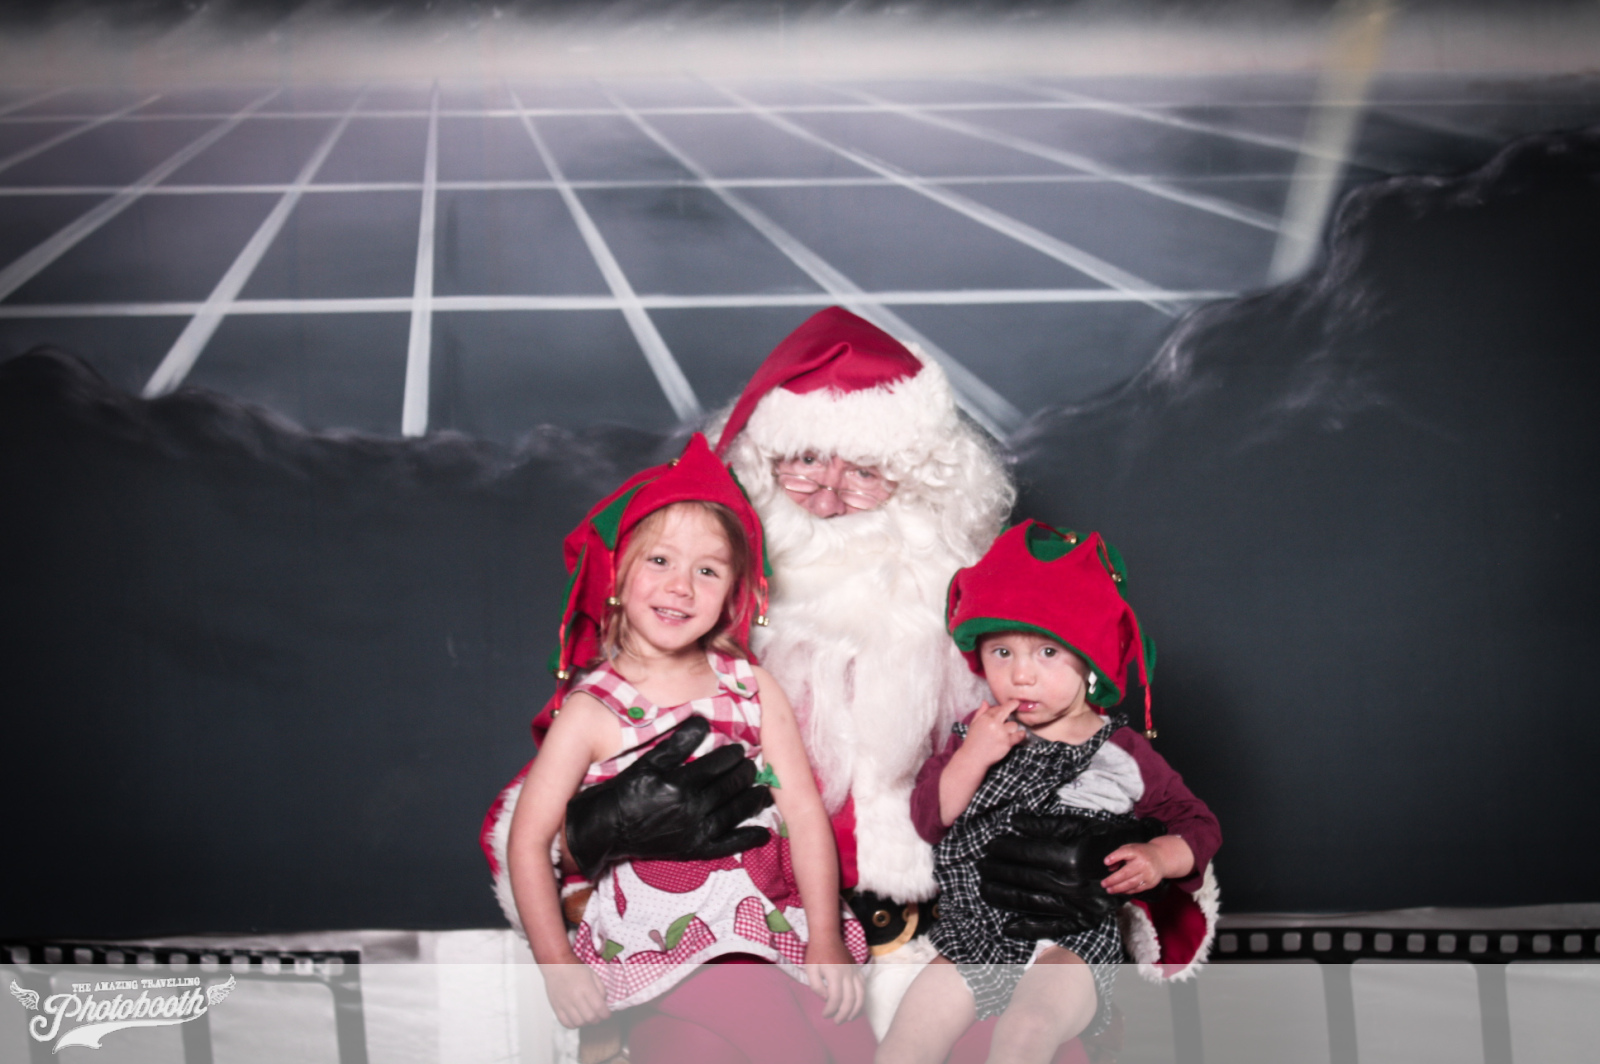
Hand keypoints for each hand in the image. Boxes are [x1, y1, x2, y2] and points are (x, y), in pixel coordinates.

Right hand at [542, 962, 610, 1028]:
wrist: (555, 965)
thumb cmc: (576, 968)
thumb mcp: (593, 975)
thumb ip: (601, 990)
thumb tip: (603, 1004)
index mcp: (586, 988)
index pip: (599, 1008)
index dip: (606, 1015)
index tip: (607, 1014)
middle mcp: (575, 997)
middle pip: (590, 1018)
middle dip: (598, 1020)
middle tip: (598, 1016)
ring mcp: (564, 1004)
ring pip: (579, 1023)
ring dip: (586, 1023)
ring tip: (587, 1017)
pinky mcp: (556, 1008)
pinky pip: (566, 1023)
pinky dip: (574, 1024)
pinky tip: (577, 1018)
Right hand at [565, 716, 774, 879]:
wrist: (604, 829)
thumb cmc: (623, 792)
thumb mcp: (647, 763)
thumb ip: (676, 743)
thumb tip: (702, 722)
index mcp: (680, 784)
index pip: (717, 765)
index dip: (732, 755)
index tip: (739, 749)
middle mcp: (691, 809)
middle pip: (728, 787)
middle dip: (744, 774)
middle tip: (751, 765)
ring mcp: (694, 832)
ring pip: (733, 813)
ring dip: (751, 800)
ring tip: (761, 790)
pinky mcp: (692, 849)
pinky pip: (726, 845)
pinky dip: (746, 839)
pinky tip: (762, 834)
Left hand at [804, 936, 863, 1022]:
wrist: (827, 935)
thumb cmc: (816, 952)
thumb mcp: (810, 968)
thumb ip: (816, 985)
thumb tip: (826, 998)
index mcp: (834, 973)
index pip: (835, 998)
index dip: (830, 1010)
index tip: (825, 1014)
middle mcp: (847, 973)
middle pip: (850, 999)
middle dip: (843, 1013)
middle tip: (836, 1021)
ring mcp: (854, 971)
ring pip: (860, 994)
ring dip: (856, 1009)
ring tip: (848, 1018)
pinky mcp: (856, 969)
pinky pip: (863, 986)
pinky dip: (862, 998)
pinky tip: (857, 1005)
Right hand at [958, 701, 1027, 771]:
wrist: (973, 758)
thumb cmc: (973, 741)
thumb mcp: (973, 724)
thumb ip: (980, 712)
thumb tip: (985, 701)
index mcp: (985, 718)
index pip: (996, 707)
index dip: (1001, 708)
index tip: (1005, 709)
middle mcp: (994, 724)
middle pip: (1007, 710)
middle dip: (1013, 705)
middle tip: (1017, 704)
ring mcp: (1001, 733)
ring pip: (1014, 724)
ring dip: (1012, 727)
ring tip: (1007, 732)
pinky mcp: (1007, 743)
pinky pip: (1019, 735)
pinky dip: (1021, 735)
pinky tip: (1021, 734)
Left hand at [978, 814, 1164, 938]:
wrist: (1138, 862)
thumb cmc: (1104, 838)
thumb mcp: (1077, 824)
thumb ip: (1044, 824)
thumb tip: (1014, 822)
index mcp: (1071, 856)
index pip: (1027, 853)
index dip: (1005, 849)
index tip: (989, 846)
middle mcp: (1073, 883)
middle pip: (1025, 878)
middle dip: (998, 871)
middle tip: (981, 866)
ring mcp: (1078, 905)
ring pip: (1032, 902)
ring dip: (1004, 897)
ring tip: (985, 888)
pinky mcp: (1084, 921)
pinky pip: (1052, 927)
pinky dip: (1028, 928)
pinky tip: (1007, 926)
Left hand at [1102, 841, 1166, 894]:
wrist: (1161, 858)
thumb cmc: (1142, 853)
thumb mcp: (1130, 848)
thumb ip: (1119, 855)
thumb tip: (1109, 867)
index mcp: (1137, 852)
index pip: (1125, 852)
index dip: (1114, 857)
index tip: (1105, 862)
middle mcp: (1143, 863)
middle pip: (1126, 873)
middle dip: (1113, 880)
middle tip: (1103, 884)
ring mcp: (1148, 874)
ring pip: (1130, 883)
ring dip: (1118, 888)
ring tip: (1109, 890)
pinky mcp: (1150, 883)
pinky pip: (1136, 889)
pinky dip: (1126, 891)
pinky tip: (1120, 891)